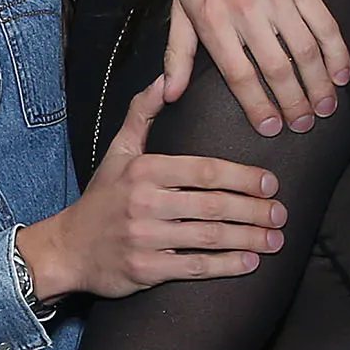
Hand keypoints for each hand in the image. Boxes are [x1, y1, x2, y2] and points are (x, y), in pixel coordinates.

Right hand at [12, 79, 282, 302]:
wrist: (68, 249)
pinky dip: (227, 266)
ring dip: (249, 239)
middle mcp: (144, 201)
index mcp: (144, 170)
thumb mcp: (117, 152)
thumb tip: (164, 79)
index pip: (204, 171)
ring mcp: (145, 237)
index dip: (243, 177)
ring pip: (209, 236)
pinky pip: (195, 266)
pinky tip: (250, 262)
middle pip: (213, 205)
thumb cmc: (102, 200)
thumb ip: (142, 114)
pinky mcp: (146, 269)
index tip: (271, 183)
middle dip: (255, 210)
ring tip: (275, 239)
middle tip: (281, 214)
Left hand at [170, 0, 348, 136]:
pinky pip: (325, 25)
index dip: (257, 106)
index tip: (271, 129)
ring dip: (319, 85)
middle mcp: (245, 9)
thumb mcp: (180, 4)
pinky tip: (342, 75)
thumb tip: (168, 94)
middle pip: (276, 68)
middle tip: (304, 126)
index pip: (239, 74)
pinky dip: (337, 53)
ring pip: (304, 51)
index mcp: (212, 19)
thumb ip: (176, 52)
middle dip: (293, 104)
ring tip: (325, 109)